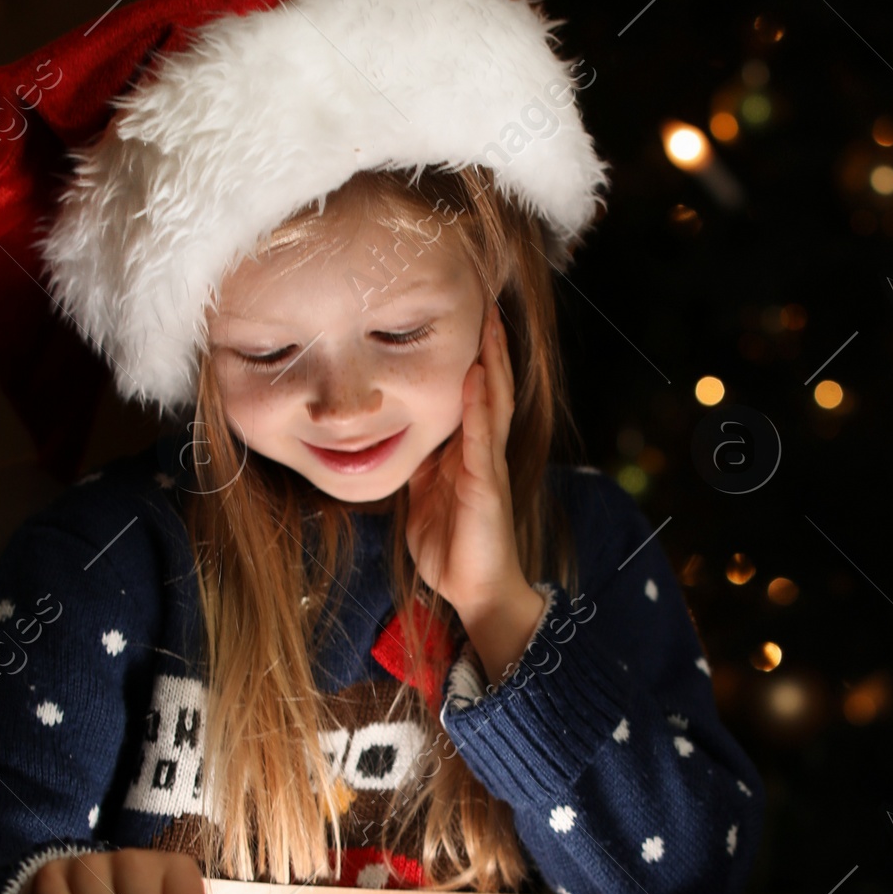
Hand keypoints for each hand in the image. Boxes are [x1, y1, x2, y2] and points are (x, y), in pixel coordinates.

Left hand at [406, 305, 542, 666]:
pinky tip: (475, 379)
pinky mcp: (486, 487)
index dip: (472, 357)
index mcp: (467, 454)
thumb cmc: (452, 549)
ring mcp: (488, 466)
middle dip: (489, 346)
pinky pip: (482, 440)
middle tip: (486, 302)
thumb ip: (419, 465)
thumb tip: (398, 440)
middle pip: (490, 387)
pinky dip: (479, 408)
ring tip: (489, 325)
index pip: (472, 395)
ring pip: (494, 404)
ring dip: (492, 363)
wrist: (474, 591)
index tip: (466, 318)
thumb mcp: (424, 498)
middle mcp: (483, 452)